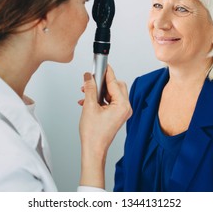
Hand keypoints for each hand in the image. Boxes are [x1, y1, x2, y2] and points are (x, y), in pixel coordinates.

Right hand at [78, 65, 131, 187]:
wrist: (94, 149)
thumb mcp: (89, 106)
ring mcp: (122, 112)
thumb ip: (90, 88)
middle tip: (91, 80)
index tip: (101, 64)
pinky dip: (100, 98)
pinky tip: (88, 101)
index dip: (106, 72)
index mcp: (122, 105)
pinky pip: (110, 100)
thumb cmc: (94, 134)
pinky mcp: (117, 115)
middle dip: (102, 83)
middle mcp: (125, 108)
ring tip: (87, 93)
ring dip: (99, 91)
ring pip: (112, 93)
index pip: (114, 82)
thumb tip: (89, 77)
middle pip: (116, 85)